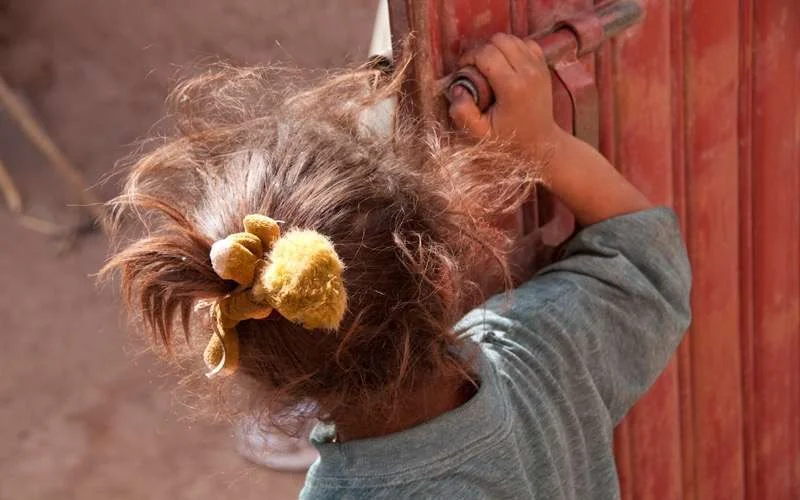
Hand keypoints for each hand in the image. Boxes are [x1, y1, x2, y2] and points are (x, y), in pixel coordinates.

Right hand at [448, 34, 562, 159]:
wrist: (539, 142)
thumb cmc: (508, 139)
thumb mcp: (480, 133)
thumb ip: (463, 113)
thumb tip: (456, 88)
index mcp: (513, 87)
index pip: (486, 54)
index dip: (469, 58)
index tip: (464, 72)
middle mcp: (528, 72)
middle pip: (499, 41)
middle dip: (481, 51)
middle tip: (475, 69)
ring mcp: (538, 66)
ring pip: (511, 38)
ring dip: (496, 48)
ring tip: (489, 67)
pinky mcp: (543, 65)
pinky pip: (524, 42)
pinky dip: (512, 48)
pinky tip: (506, 64)